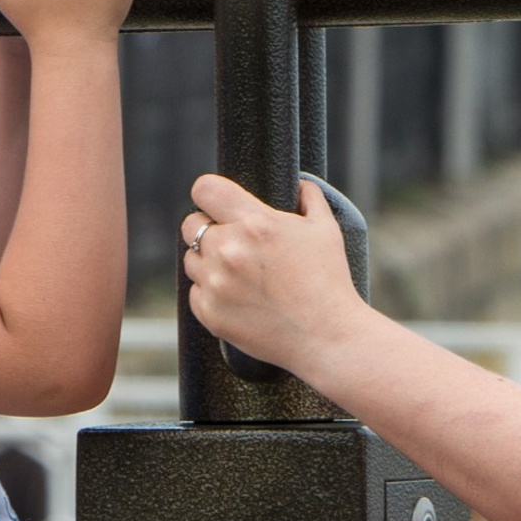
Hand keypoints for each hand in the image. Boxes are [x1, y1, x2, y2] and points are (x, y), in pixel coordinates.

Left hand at [181, 169, 365, 378]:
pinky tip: (238, 297)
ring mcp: (216, 284)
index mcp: (256, 223)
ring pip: (191, 259)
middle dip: (209, 228)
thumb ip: (309, 197)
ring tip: (238, 274)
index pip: (205, 190)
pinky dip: (210, 293)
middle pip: (191, 224)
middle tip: (232, 242)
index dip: (209, 193)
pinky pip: (195, 292)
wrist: (327, 337)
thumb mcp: (325, 229)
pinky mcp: (210, 313)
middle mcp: (229, 250)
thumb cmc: (329, 281)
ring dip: (208, 262)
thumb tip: (299, 184)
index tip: (217, 203)